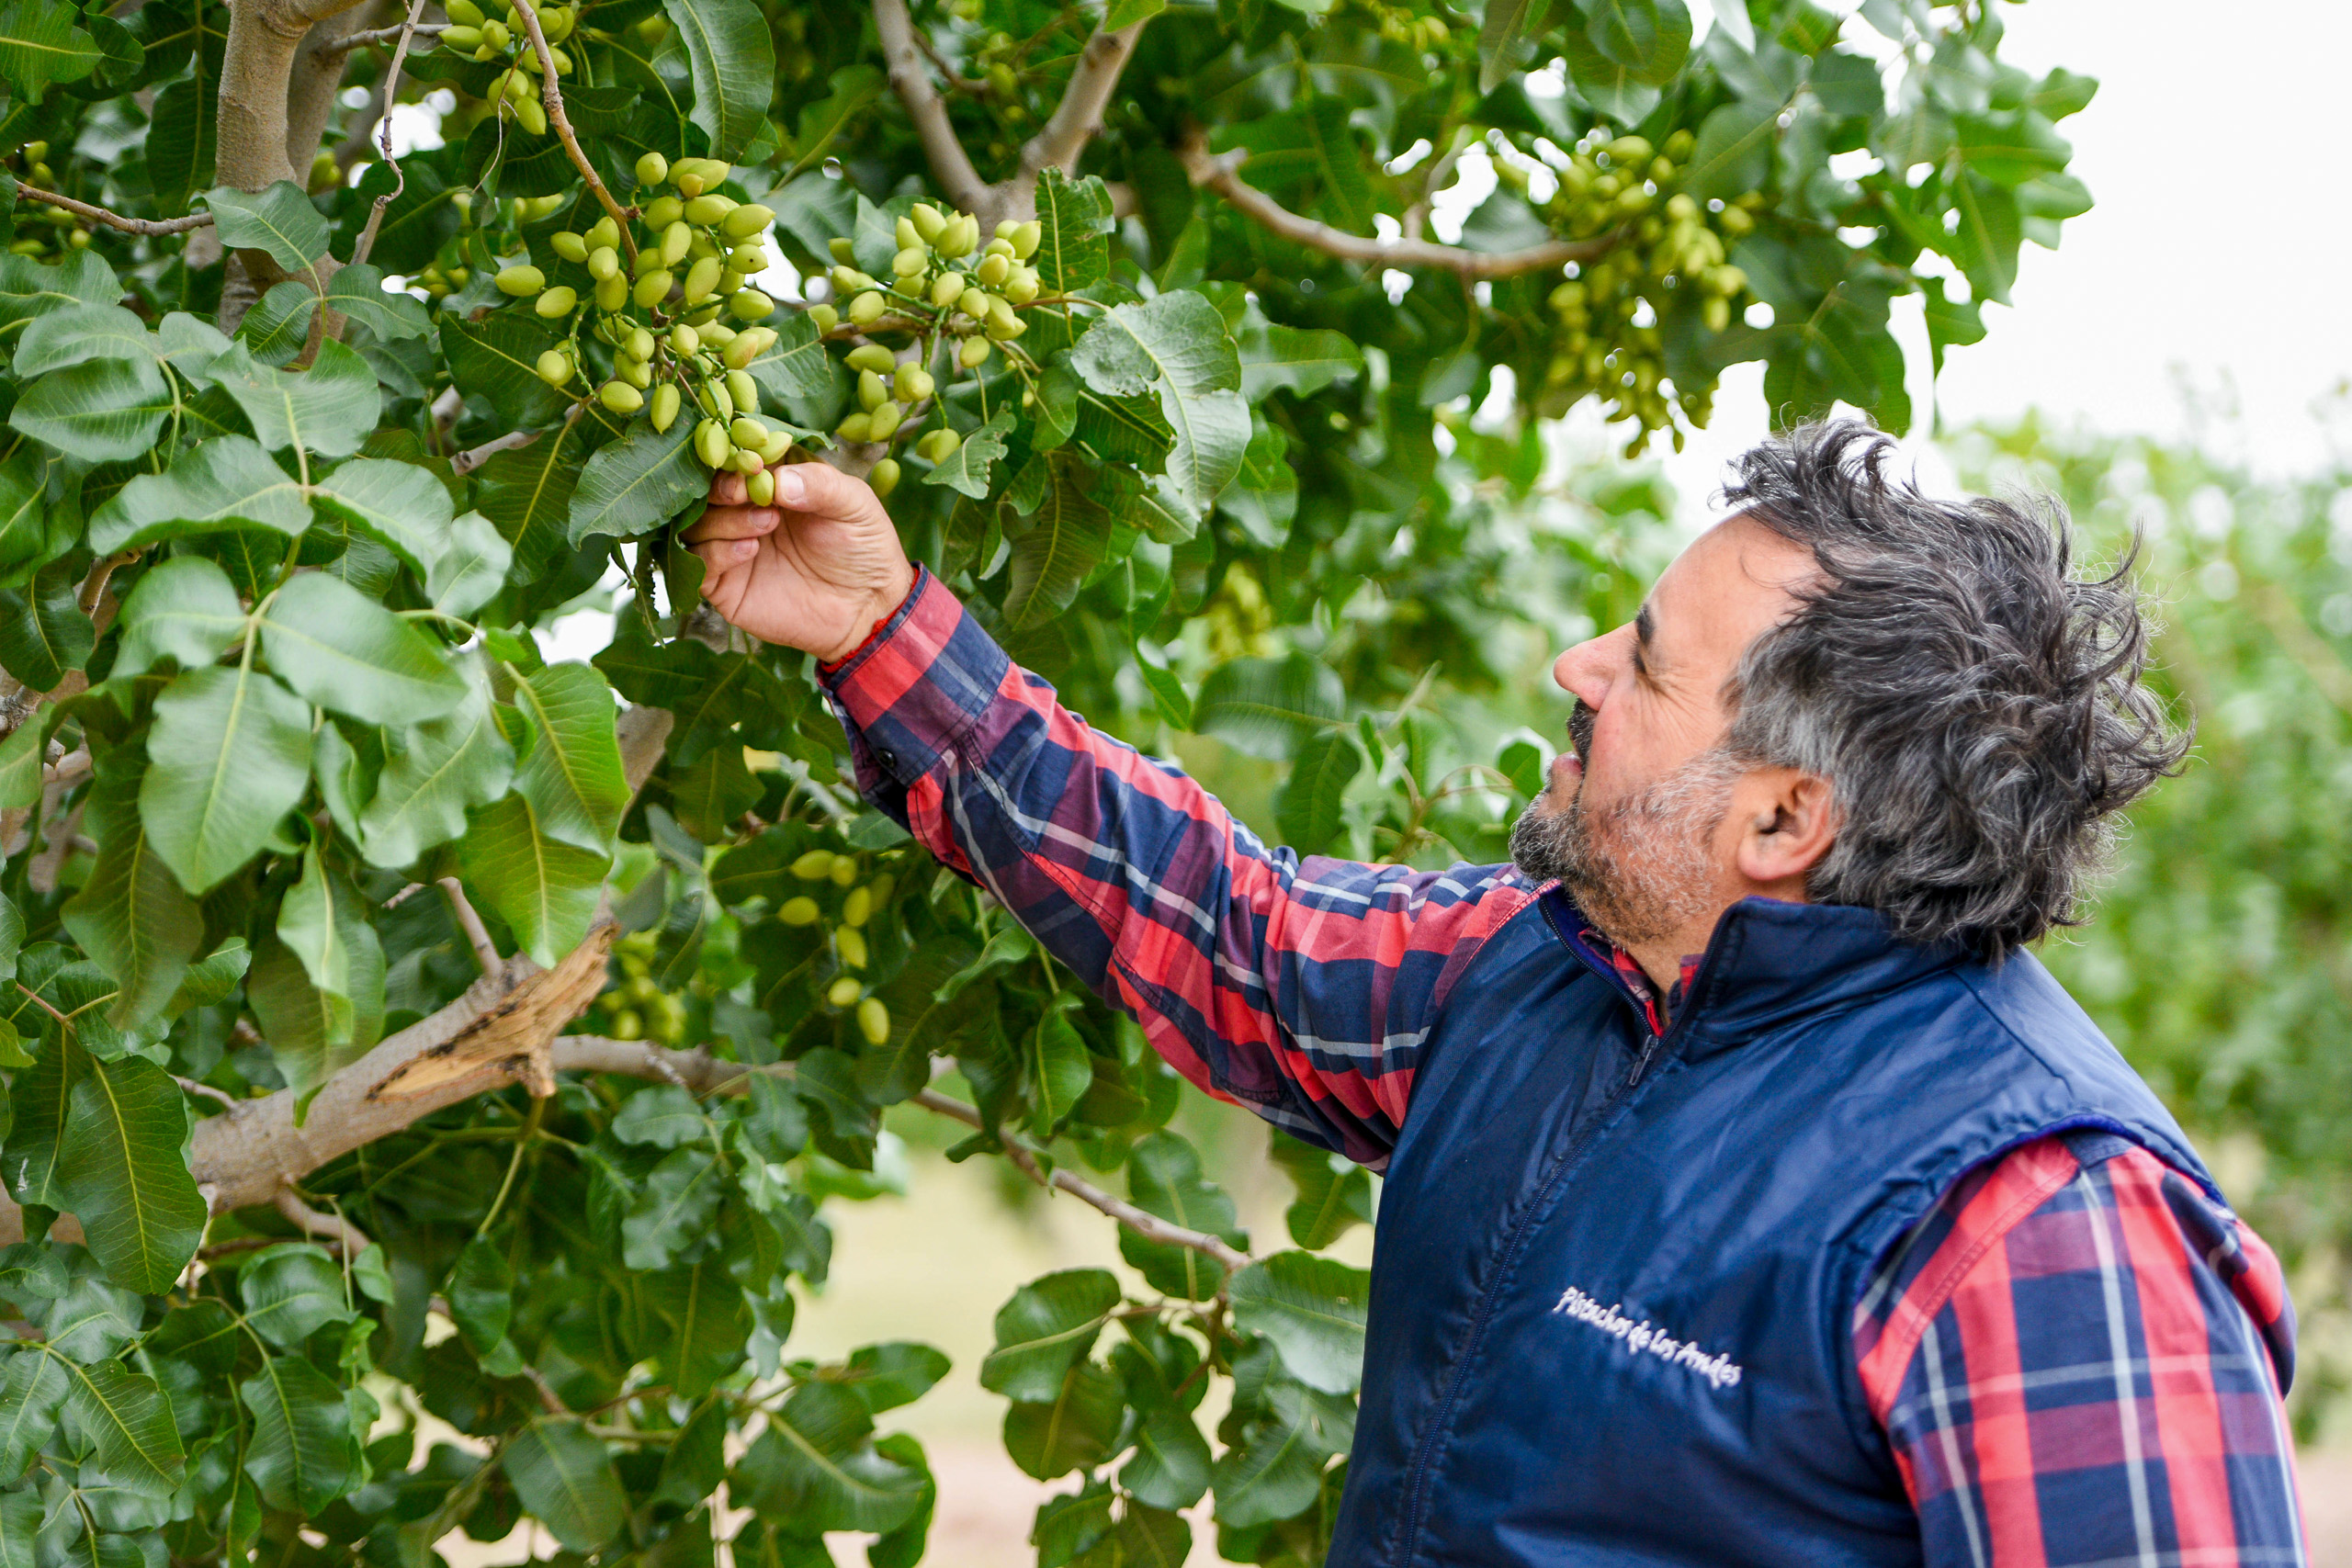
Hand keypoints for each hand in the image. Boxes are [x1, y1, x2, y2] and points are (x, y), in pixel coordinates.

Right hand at [685, 461, 915, 662]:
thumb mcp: (853, 504)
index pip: (736, 461)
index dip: (737, 459)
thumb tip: (777, 479)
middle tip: (745, 493)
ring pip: (696, 524)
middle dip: (723, 488)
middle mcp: (744, 511)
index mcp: (772, 483)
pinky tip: (751, 549)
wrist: (868, 608)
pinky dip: (718, 552)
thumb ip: (819, 484)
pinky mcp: (725, 585)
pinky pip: (699, 563)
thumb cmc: (864, 548)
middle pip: (706, 489)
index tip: (752, 466)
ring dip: (724, 520)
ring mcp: (731, 546)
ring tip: (766, 525)